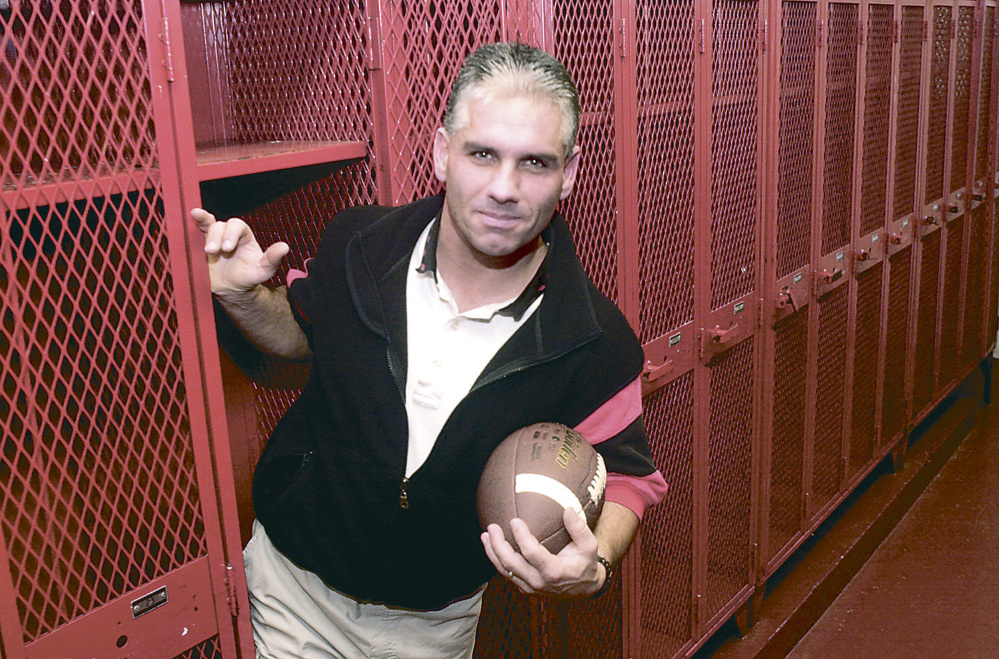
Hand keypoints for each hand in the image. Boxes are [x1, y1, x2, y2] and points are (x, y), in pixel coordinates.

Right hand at [191, 208, 289, 294]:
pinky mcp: (204, 240)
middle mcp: (231, 233)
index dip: (231, 234)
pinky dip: (198, 219)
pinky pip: (201, 226)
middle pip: (222, 226)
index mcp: (245, 236)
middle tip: (213, 251)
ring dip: (208, 236)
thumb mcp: (263, 271)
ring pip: (211, 226)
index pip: (238, 226)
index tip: (227, 248)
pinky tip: (194, 213)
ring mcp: (217, 236)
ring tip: (208, 252)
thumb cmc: (248, 277)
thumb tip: (284, 247)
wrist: (230, 287)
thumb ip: (272, 259)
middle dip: (217, 237)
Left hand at [480, 508, 604, 598]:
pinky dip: (498, 561)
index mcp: (554, 571)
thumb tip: (568, 509)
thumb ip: (579, 528)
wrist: (585, 588)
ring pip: (505, 571)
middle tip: (492, 527)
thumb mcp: (590, 546)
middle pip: (511, 564)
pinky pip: (508, 575)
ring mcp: (530, 588)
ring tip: (485, 535)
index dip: (521, 536)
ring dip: (492, 553)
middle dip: (498, 545)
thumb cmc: (586, 563)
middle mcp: (539, 582)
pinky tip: (492, 547)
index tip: (514, 520)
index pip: (531, 553)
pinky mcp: (526, 589)